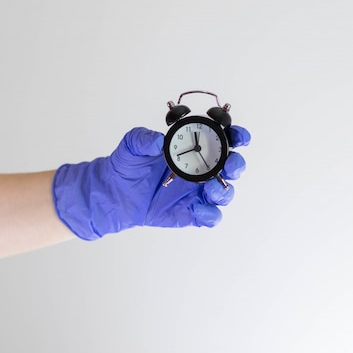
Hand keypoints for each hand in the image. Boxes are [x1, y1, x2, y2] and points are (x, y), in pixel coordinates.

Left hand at [52, 125, 250, 239]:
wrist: (114, 193)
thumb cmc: (128, 165)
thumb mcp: (131, 145)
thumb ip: (143, 139)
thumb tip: (157, 141)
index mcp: (195, 148)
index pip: (225, 140)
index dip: (237, 136)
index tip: (238, 136)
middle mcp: (202, 170)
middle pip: (232, 167)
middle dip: (237, 165)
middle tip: (230, 165)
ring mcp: (198, 192)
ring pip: (224, 193)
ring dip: (224, 191)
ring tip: (211, 190)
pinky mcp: (191, 212)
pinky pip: (209, 216)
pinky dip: (210, 214)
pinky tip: (198, 209)